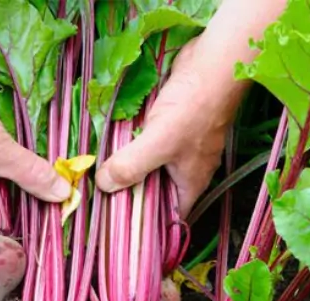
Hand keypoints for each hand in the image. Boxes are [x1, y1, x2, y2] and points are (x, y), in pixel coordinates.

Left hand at [95, 0, 286, 217]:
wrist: (213, 65)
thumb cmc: (194, 109)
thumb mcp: (158, 143)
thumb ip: (131, 166)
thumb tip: (103, 186)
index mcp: (190, 184)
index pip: (167, 218)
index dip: (145, 227)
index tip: (116, 227)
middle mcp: (185, 170)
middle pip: (154, 192)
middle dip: (129, 194)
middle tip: (97, 199)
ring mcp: (179, 147)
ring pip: (149, 167)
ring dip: (128, 168)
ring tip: (96, 174)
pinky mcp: (170, 126)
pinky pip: (147, 143)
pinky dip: (131, 145)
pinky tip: (109, 144)